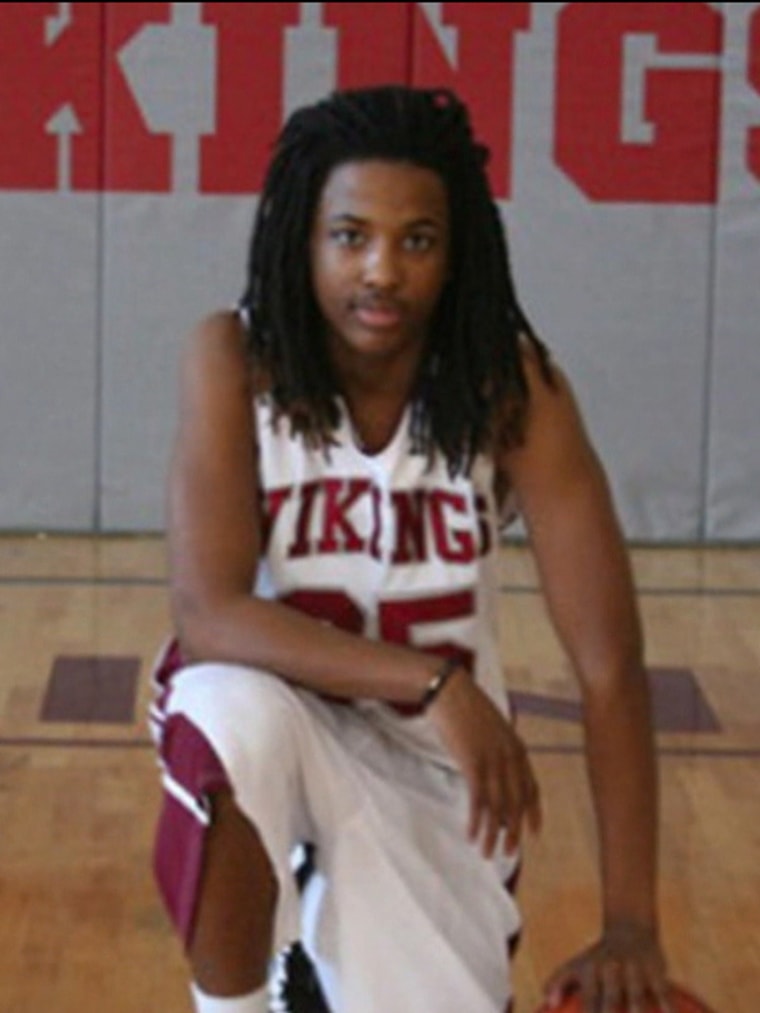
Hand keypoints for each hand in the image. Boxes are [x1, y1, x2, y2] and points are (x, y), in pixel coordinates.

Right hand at [427, 669, 540, 856]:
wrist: (450, 690)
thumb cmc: (467, 707)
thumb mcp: (492, 729)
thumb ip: (499, 750)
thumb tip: (497, 773)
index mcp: (517, 748)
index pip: (531, 788)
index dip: (533, 813)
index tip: (533, 834)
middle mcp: (509, 757)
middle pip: (516, 803)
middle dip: (514, 832)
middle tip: (509, 854)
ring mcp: (492, 760)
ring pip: (497, 806)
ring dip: (492, 834)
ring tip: (487, 853)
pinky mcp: (472, 762)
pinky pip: (478, 799)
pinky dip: (476, 820)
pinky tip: (471, 834)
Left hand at [543, 920, 671, 1012]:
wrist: (628, 929)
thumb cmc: (599, 959)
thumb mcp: (577, 965)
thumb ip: (558, 981)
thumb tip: (547, 1002)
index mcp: (591, 970)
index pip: (589, 1003)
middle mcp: (611, 968)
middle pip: (612, 1003)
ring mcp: (634, 968)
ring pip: (637, 998)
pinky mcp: (655, 968)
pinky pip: (663, 993)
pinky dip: (667, 1008)